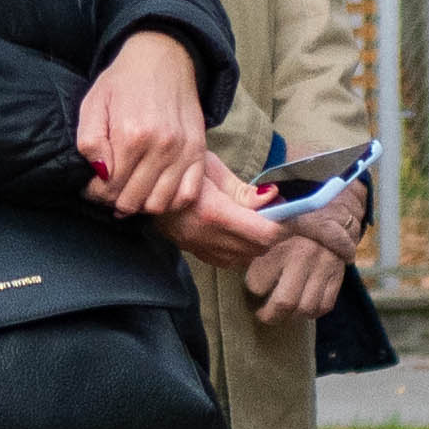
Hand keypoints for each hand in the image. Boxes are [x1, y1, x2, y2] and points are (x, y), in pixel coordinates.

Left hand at [75, 30, 211, 215]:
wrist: (162, 58)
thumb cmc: (123, 82)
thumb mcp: (93, 103)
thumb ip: (90, 141)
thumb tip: (99, 174)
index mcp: (131, 135)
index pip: (109, 188)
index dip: (95, 193)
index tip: (91, 187)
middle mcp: (160, 147)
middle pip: (132, 200)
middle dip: (114, 201)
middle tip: (107, 190)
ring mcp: (183, 151)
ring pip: (159, 204)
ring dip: (140, 204)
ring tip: (130, 191)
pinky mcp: (199, 151)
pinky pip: (187, 195)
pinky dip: (170, 201)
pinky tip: (155, 190)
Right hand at [130, 155, 280, 272]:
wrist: (139, 183)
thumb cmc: (176, 167)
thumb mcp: (209, 167)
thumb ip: (243, 189)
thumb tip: (274, 197)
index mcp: (212, 212)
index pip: (263, 233)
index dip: (284, 224)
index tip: (289, 210)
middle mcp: (205, 236)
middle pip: (258, 249)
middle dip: (274, 232)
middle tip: (277, 212)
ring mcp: (198, 247)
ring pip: (245, 258)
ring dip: (258, 242)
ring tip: (258, 219)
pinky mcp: (194, 252)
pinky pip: (228, 261)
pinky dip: (241, 250)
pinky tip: (240, 231)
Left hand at [246, 213, 352, 322]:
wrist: (330, 208)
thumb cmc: (291, 218)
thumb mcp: (268, 223)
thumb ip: (254, 243)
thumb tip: (237, 261)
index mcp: (279, 241)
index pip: (257, 282)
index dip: (252, 287)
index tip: (251, 286)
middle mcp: (302, 256)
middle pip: (284, 302)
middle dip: (269, 315)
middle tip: (262, 314)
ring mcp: (322, 267)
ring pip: (306, 308)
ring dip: (291, 316)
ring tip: (282, 312)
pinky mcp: (337, 274)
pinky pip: (325, 305)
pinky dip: (313, 311)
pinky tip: (303, 306)